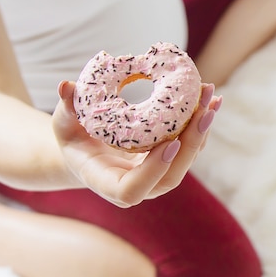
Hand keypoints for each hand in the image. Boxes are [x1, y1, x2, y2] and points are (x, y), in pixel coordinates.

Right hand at [52, 80, 221, 207]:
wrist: (88, 151)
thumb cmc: (72, 138)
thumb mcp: (63, 124)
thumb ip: (66, 108)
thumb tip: (65, 86)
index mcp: (107, 183)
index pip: (133, 190)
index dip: (153, 171)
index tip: (170, 143)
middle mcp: (137, 185)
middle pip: (170, 177)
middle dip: (191, 145)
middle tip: (202, 112)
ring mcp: (156, 175)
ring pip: (186, 161)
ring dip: (202, 130)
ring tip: (210, 96)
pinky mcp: (168, 161)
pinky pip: (190, 147)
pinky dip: (201, 124)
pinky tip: (212, 100)